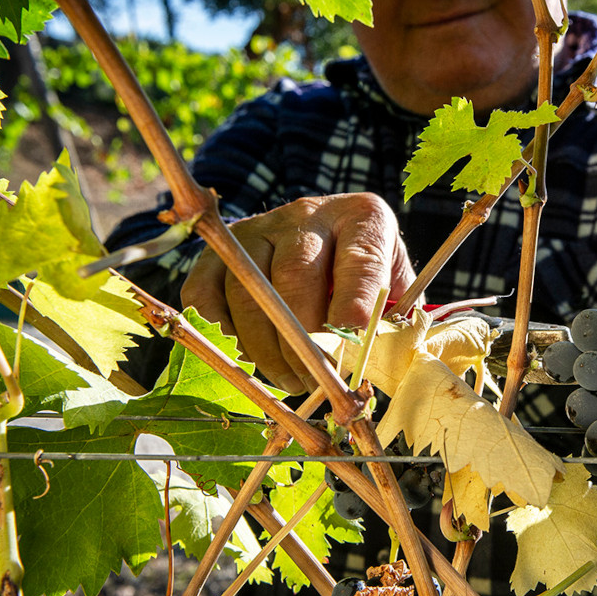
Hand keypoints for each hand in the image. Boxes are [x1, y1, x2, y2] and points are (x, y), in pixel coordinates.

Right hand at [180, 193, 416, 393]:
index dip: (354, 305)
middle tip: (315, 379)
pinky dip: (222, 335)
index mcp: (362, 219)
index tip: (350, 347)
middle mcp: (308, 214)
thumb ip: (389, 321)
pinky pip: (204, 296)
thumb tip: (371, 363)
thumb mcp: (392, 290)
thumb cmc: (364, 278)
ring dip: (266, 347)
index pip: (359, 260)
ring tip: (291, 381)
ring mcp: (257, 229)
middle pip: (295, 273)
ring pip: (247, 289)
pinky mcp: (216, 252)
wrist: (323, 242)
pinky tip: (250, 361)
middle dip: (303, 338)